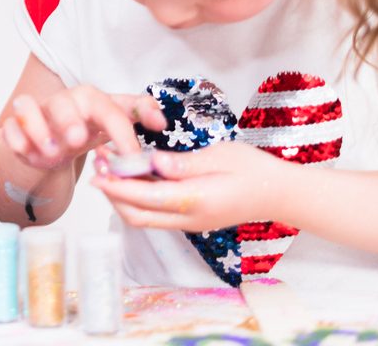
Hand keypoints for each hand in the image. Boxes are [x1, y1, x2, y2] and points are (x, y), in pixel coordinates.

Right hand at [2, 86, 165, 170]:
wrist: (51, 139)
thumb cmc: (86, 127)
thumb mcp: (113, 120)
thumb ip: (137, 114)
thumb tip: (161, 119)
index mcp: (90, 100)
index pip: (109, 110)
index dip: (122, 132)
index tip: (133, 158)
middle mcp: (62, 102)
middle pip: (63, 102)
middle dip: (69, 120)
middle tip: (76, 139)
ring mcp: (35, 113)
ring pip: (28, 108)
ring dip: (39, 130)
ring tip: (51, 151)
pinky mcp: (14, 127)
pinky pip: (9, 128)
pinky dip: (16, 139)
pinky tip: (27, 152)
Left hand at [92, 141, 291, 230]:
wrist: (280, 194)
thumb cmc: (254, 170)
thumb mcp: (219, 156)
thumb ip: (182, 163)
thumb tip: (151, 161)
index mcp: (195, 201)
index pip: (145, 197)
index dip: (117, 186)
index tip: (97, 172)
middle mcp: (188, 218)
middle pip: (137, 215)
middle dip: (113, 195)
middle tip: (98, 167)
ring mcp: (189, 222)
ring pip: (144, 217)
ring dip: (123, 196)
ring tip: (109, 168)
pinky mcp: (191, 218)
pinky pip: (156, 212)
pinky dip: (138, 197)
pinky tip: (132, 175)